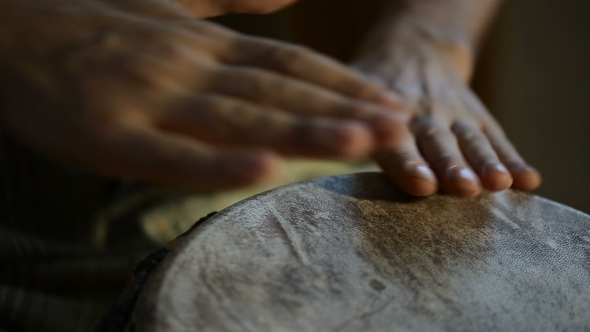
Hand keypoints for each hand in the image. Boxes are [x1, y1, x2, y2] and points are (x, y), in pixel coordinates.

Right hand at [0, 0, 403, 190]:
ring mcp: (150, 98)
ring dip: (303, 130)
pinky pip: (171, 154)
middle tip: (401, 125)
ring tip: (360, 141)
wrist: (3, 27)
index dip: (344, 84)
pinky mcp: (107, 133)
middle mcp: (188, 66)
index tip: (389, 101)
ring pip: (239, 117)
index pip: (289, 65)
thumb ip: (228, 1)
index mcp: (203, 43)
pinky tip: (263, 172)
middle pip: (280, 91)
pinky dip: (218, 165)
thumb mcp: (167, 4)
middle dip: (345, 108)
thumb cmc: (88, 21)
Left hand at [354, 23, 540, 196]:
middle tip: (463, 188)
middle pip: (439, 143)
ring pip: (471, 140)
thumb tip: (326, 152)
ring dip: (485, 163)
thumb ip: (350, 125)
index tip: (422, 184)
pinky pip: (496, 136)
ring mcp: (453, 114)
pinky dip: (512, 158)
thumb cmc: (373, 88)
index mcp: (387, 117)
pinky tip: (528, 180)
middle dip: (451, 166)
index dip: (408, 164)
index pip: (397, 144)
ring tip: (499, 184)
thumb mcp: (356, 96)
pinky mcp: (476, 114)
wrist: (412, 49)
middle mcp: (422, 115)